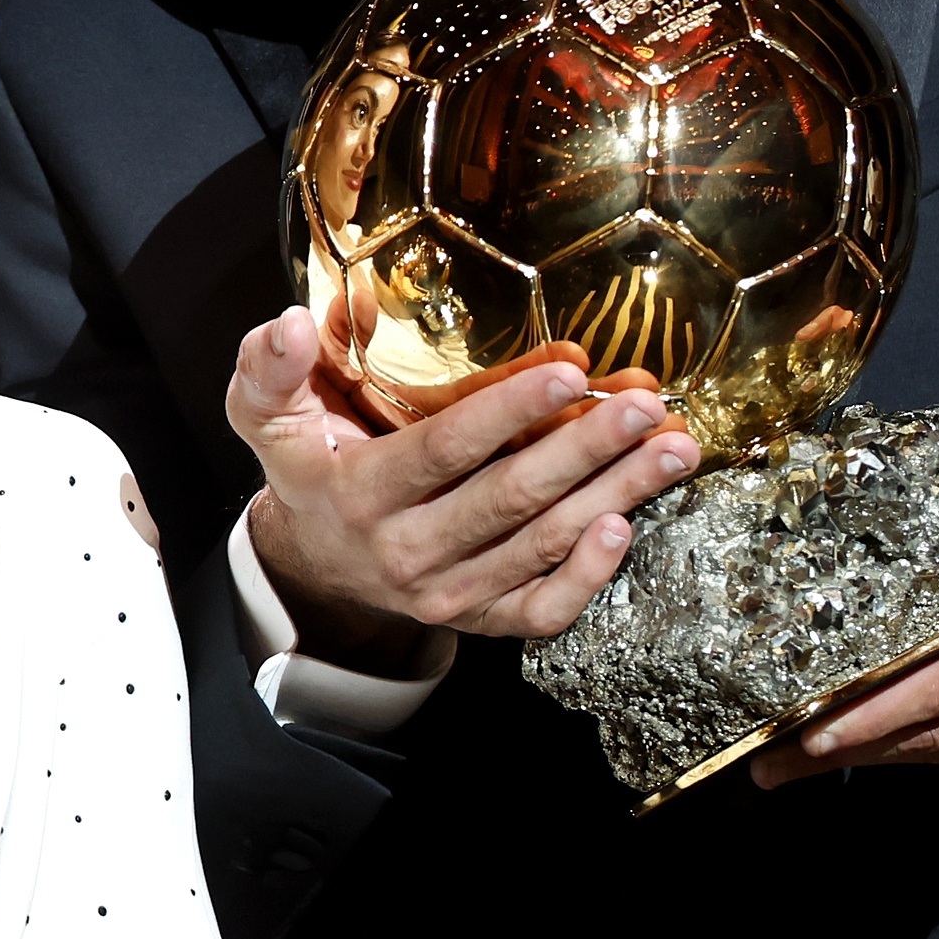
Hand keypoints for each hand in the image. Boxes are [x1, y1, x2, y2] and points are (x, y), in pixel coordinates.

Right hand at [228, 307, 698, 661]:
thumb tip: (291, 320)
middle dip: (586, 448)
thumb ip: (269, 368)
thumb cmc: (309, 468)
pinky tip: (627, 527)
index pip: (444, 452)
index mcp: (359, 495)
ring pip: (541, 545)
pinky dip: (587, 577)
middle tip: (644, 404)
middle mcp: (406, 553)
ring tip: (671, 447)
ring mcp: (448, 593)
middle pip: (510, 499)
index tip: (568, 369)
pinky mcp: (481, 618)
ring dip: (615, 494)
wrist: (316, 561)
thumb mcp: (267, 417)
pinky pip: (540, 610)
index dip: (507, 411)